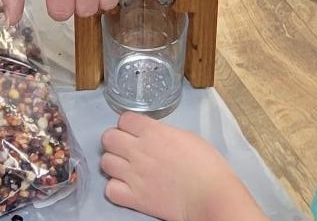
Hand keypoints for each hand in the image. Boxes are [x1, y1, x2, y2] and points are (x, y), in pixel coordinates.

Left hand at [100, 112, 269, 220]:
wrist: (211, 196)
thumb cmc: (206, 165)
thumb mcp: (185, 136)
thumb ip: (163, 132)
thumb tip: (153, 135)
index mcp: (152, 132)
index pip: (123, 119)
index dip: (128, 124)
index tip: (134, 131)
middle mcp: (139, 151)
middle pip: (108, 138)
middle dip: (115, 141)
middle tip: (125, 148)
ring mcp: (135, 175)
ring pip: (105, 162)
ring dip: (114, 164)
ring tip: (126, 168)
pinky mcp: (136, 199)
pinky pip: (110, 190)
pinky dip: (115, 188)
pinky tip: (127, 187)